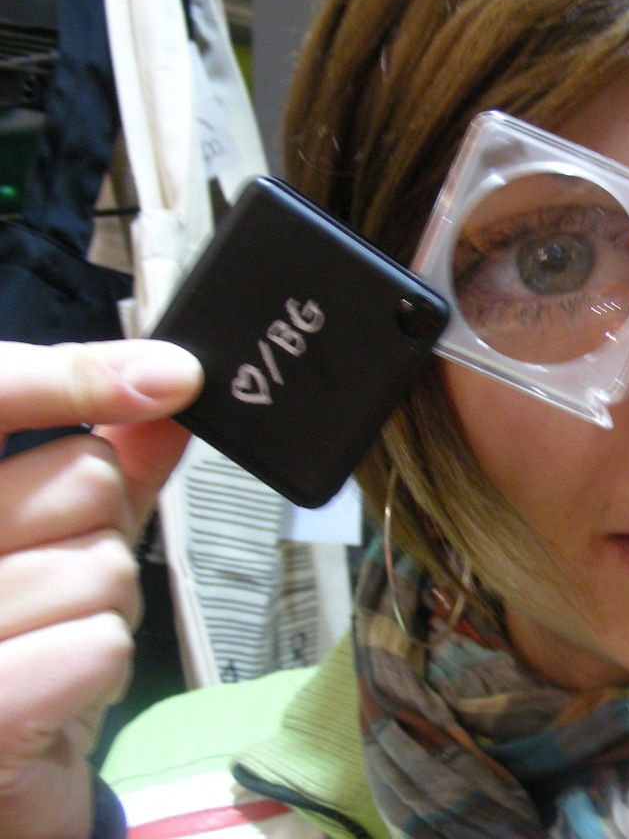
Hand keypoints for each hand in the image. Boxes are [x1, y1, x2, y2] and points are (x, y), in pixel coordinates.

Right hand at [0, 340, 201, 838]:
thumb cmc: (22, 644)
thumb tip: (168, 391)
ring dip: (105, 610)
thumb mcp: (60, 538)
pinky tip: (54, 688)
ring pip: (103, 565)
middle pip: (82, 479)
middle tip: (53, 589)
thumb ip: (105, 464)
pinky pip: (99, 642)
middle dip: (100, 534)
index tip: (170, 376)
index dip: (73, 377)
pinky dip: (101, 665)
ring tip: (49, 643)